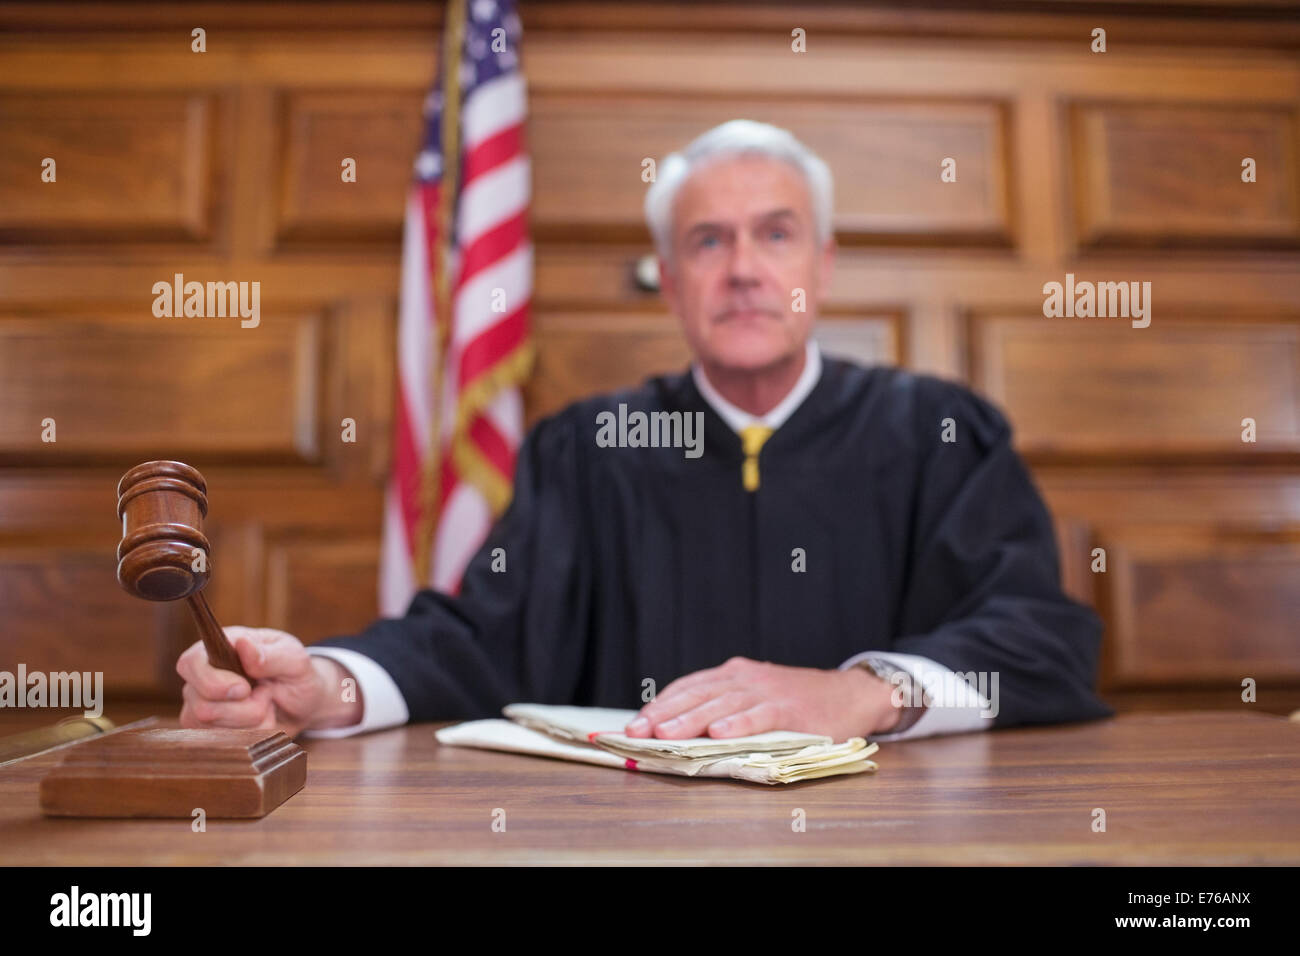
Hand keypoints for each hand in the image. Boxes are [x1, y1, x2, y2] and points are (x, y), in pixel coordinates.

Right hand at [176, 626, 351, 737]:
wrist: (303, 705)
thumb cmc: (296, 675)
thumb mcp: (295, 660)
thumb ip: (270, 655)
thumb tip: (243, 645)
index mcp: (218, 648)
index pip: (190, 663)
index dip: (213, 681)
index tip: (243, 689)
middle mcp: (202, 676)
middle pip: (202, 704)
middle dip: (243, 708)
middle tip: (266, 695)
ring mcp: (200, 704)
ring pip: (211, 726)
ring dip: (250, 721)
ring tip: (265, 705)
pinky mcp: (206, 730)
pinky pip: (220, 741)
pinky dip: (249, 735)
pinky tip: (260, 721)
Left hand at [623, 656, 901, 741]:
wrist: (850, 694)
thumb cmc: (799, 703)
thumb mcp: (756, 697)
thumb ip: (726, 707)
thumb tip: (681, 732)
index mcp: (733, 675)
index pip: (687, 687)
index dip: (659, 705)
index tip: (633, 724)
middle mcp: (745, 677)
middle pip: (696, 694)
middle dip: (663, 714)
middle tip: (637, 732)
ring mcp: (767, 691)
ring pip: (721, 704)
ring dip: (691, 720)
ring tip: (666, 734)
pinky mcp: (789, 708)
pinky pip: (759, 715)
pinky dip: (738, 723)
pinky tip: (720, 734)